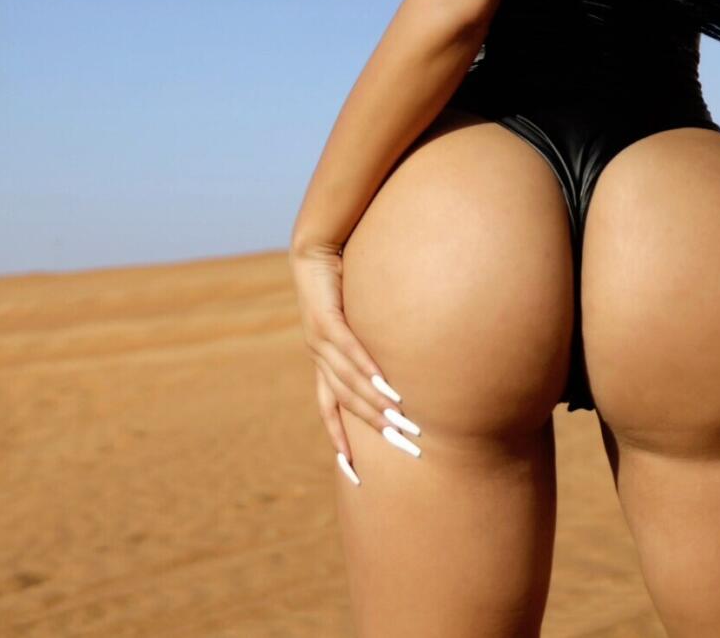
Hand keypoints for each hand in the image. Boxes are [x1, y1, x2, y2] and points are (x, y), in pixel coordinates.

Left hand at [288, 240, 421, 483]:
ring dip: (376, 405)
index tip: (354, 470)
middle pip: (346, 403)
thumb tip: (392, 364)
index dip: (340, 437)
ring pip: (349, 382)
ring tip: (403, 423)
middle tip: (406, 448)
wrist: (313, 248)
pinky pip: (349, 350)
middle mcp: (319, 356)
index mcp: (322, 361)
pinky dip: (367, 371)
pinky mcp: (328, 317)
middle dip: (374, 428)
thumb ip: (366, 344)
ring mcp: (320, 339)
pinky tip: (386, 387)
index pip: (329, 409)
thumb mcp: (353, 320)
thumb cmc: (338, 282)